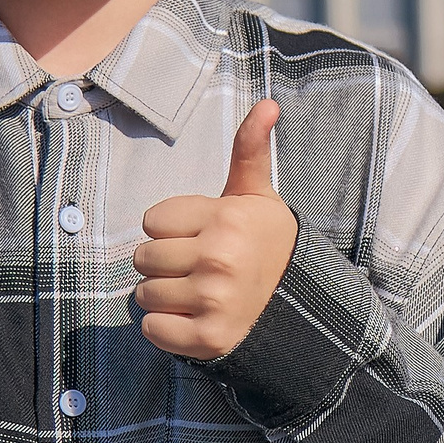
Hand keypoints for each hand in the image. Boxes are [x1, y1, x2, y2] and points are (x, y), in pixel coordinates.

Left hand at [133, 100, 298, 361]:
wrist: (300, 307)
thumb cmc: (268, 244)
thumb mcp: (257, 195)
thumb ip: (250, 149)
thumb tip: (268, 103)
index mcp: (225, 218)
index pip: (152, 222)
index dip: (173, 230)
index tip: (202, 237)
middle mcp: (218, 258)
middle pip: (143, 259)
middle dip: (164, 265)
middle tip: (199, 269)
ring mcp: (213, 301)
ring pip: (144, 296)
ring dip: (164, 298)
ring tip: (197, 294)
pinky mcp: (207, 339)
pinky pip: (152, 330)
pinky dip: (166, 330)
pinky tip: (194, 319)